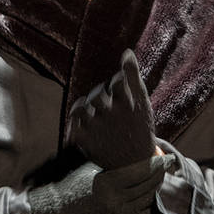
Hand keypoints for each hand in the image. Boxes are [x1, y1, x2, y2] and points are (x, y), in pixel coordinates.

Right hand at [27, 157, 164, 213]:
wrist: (60, 213)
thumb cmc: (75, 185)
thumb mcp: (92, 167)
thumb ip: (113, 161)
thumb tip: (136, 148)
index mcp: (107, 182)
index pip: (141, 171)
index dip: (157, 163)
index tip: (166, 156)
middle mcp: (115, 201)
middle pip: (148, 185)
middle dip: (160, 173)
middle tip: (167, 164)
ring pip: (148, 200)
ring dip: (156, 188)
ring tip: (160, 177)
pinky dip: (150, 205)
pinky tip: (151, 196)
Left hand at [65, 49, 155, 169]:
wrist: (134, 162)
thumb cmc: (137, 125)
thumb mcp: (141, 101)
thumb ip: (132, 75)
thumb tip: (126, 51)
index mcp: (128, 106)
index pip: (117, 81)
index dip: (116, 82)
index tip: (120, 91)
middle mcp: (112, 117)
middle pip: (97, 95)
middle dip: (101, 95)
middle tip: (107, 104)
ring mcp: (97, 130)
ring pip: (80, 107)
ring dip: (83, 106)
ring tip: (93, 112)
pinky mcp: (85, 142)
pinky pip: (72, 125)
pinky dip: (76, 122)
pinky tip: (86, 124)